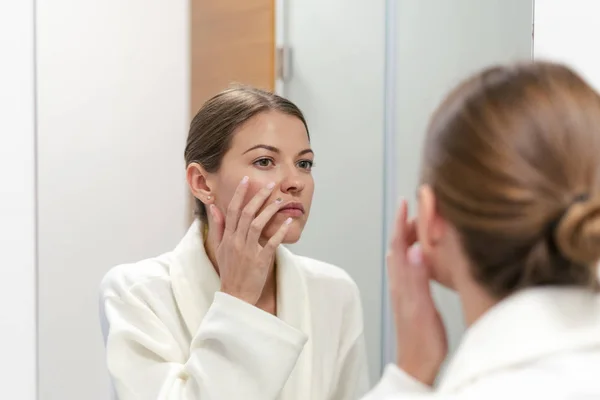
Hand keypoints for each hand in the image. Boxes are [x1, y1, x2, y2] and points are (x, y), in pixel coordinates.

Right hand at [208, 176, 291, 305]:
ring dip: (269, 211)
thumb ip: (218, 226)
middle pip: (246, 213)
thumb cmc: (229, 270)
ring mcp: (248, 251)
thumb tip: (214, 207)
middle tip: (270, 184)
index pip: (232, 210)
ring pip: (258, 225)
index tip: (246, 180)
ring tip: (279, 201)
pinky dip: (280, 231)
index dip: (239, 194)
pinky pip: (271, 243)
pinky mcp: (260, 261)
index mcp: (227, 237)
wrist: (235, 296)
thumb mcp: (220, 247)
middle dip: (258, 197)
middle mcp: (236, 242)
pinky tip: (288, 221)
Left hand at [387, 199, 447, 385]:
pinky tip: (421, 254)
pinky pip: (408, 267)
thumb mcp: (424, 309)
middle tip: (419, 208)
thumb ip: (419, 280)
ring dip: (409, 237)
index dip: (401, 223)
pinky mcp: (409, 296)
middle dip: (406, 225)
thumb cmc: (423, 342)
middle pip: (399, 246)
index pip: (399, 245)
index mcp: (403, 282)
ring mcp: (403, 290)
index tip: (406, 202)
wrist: (417, 364)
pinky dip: (413, 252)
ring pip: (403, 256)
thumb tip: (416, 250)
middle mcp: (400, 283)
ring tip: (420, 224)